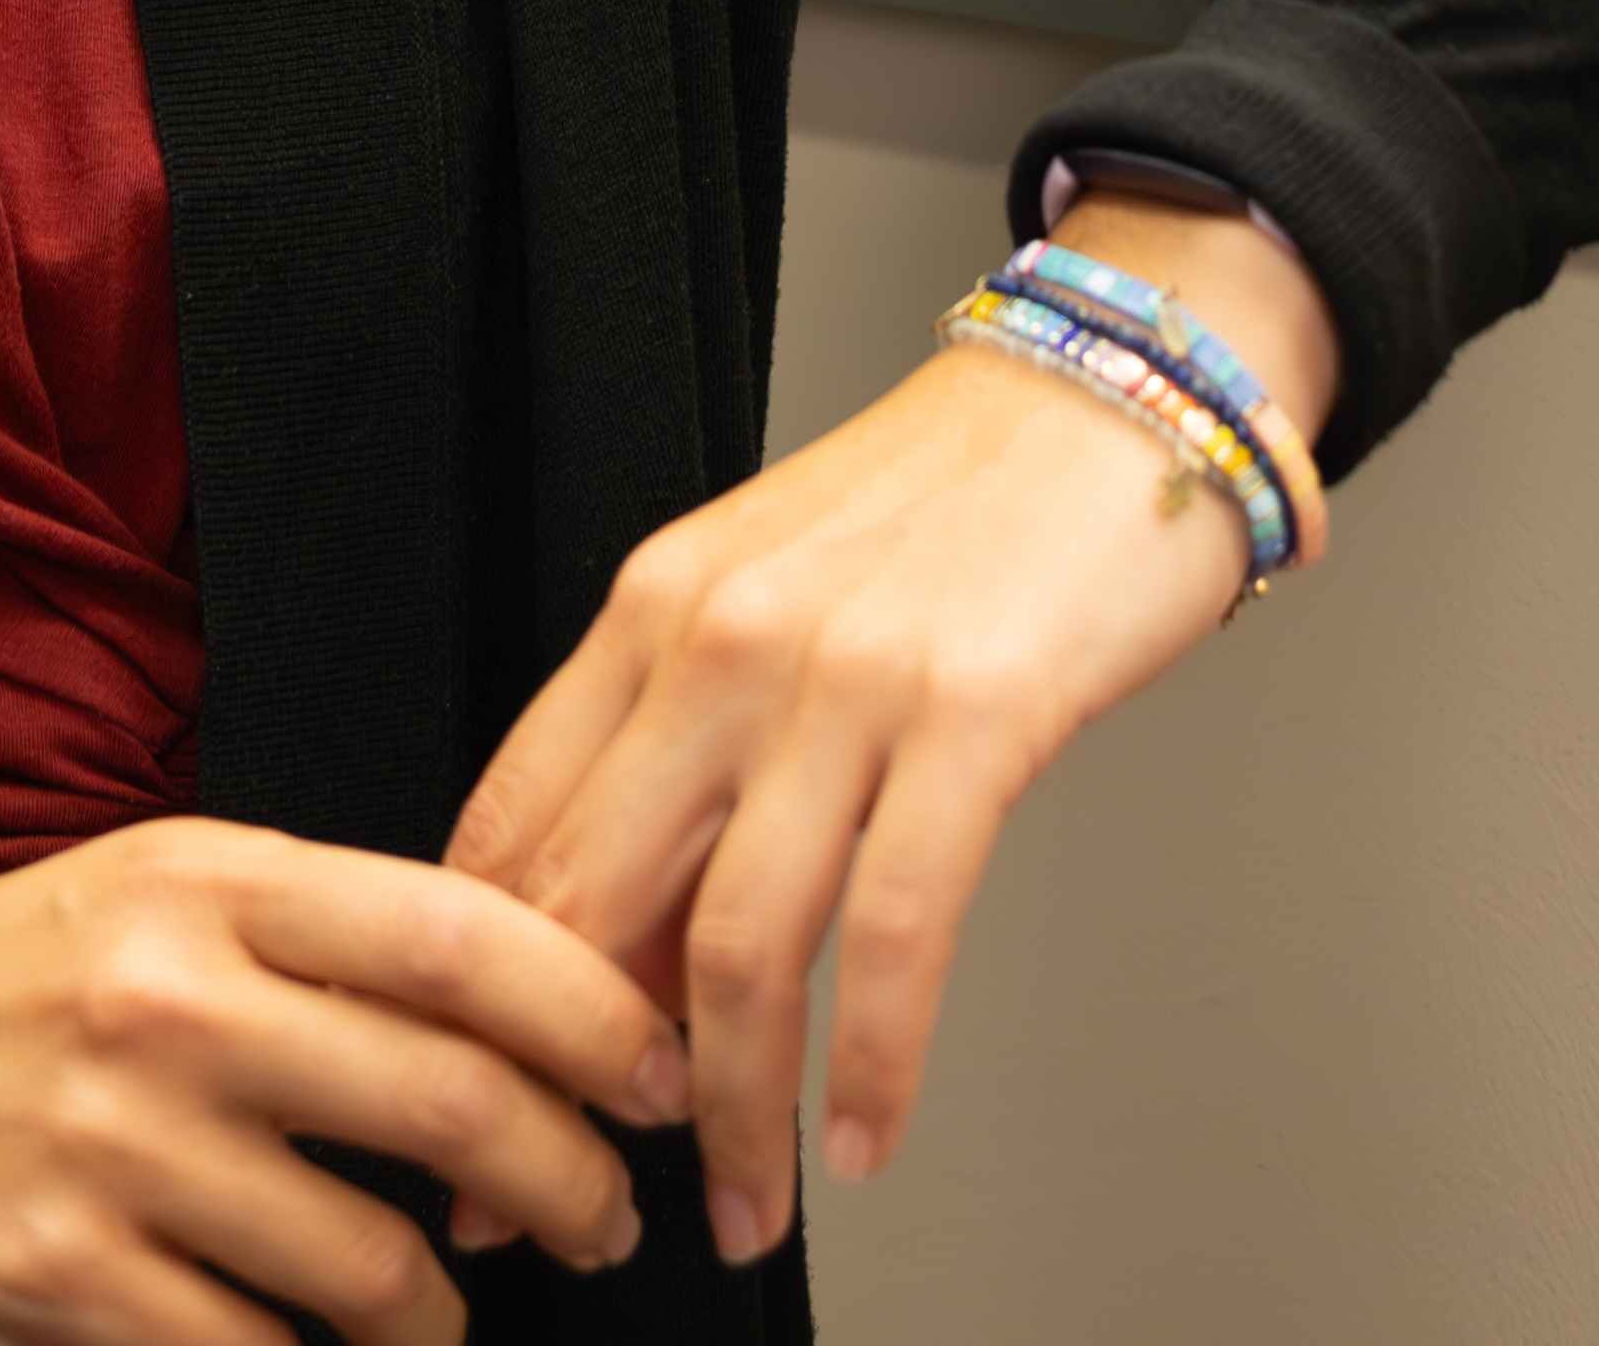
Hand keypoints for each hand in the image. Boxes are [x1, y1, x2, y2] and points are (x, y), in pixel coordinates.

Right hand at [0, 817, 679, 1345]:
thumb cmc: (31, 982)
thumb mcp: (175, 893)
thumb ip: (339, 936)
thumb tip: (548, 1002)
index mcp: (218, 886)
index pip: (463, 937)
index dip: (596, 1015)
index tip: (658, 1077)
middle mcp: (172, 1003)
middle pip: (450, 1102)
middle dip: (570, 1182)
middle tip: (604, 1220)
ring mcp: (116, 1146)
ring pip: (371, 1262)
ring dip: (443, 1317)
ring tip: (444, 1316)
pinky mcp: (66, 1278)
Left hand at [442, 202, 1333, 1265]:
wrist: (1117, 388)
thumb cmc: (955, 505)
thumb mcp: (773, 594)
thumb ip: (689, 744)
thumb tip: (623, 937)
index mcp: (654, 608)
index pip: (511, 833)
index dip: (481, 998)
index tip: (484, 1103)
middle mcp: (723, 639)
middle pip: (592, 907)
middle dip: (572, 1088)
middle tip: (576, 1205)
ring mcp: (845, 676)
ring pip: (735, 946)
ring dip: (731, 1115)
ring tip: (742, 1210)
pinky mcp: (975, 712)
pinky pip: (894, 926)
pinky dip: (868, 1061)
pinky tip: (864, 1135)